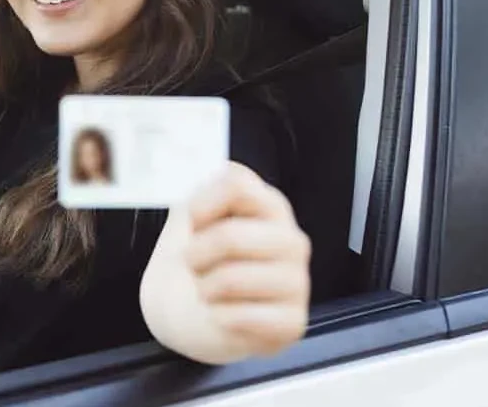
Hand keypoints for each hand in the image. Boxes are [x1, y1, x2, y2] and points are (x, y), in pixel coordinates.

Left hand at [139, 162, 310, 364]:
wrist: (190, 311)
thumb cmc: (198, 260)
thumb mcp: (191, 216)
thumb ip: (198, 186)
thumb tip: (203, 165)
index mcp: (270, 206)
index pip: (238, 186)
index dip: (202, 203)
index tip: (192, 220)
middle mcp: (291, 241)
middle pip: (230, 236)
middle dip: (195, 254)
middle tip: (193, 263)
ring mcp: (297, 283)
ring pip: (230, 279)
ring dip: (204, 288)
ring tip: (209, 289)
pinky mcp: (292, 322)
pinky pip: (240, 317)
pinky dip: (218, 317)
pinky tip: (225, 313)